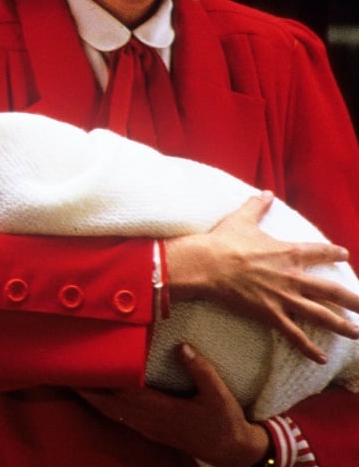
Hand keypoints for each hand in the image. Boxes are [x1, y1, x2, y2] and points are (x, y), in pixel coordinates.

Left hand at [78, 343, 268, 466]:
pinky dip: (102, 404)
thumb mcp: (218, 393)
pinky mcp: (148, 429)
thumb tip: (182, 346)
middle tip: (63, 368)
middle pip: (106, 402)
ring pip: (109, 411)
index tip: (84, 362)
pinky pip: (117, 416)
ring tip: (72, 377)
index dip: (102, 377)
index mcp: (160, 409)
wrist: (231, 451)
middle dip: (84, 387)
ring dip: (90, 395)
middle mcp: (147, 419)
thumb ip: (200, 369)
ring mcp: (146, 426)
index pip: (122, 391)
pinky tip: (96, 394)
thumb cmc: (224, 420)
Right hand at [166, 192, 358, 361]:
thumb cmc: (223, 241)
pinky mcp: (271, 314)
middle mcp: (293, 276)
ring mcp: (284, 297)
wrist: (207, 264)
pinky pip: (295, 334)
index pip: (320, 252)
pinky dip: (309, 348)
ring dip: (343, 325)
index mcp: (288, 252)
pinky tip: (322, 358)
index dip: (334, 253)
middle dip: (354, 300)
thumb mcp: (241, 219)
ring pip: (321, 315)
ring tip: (358, 333)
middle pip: (332, 290)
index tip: (345, 254)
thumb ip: (257, 206)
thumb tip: (266, 192)